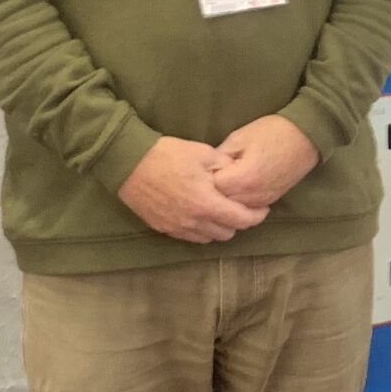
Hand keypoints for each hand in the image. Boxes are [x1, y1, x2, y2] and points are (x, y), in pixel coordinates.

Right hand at [118, 137, 266, 242]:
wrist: (128, 163)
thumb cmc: (167, 155)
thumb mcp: (203, 153)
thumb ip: (225, 167)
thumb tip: (238, 174)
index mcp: (207, 204)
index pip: (242, 220)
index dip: (256, 216)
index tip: (262, 208)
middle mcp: (194, 222)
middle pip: (227, 233)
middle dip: (238, 222)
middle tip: (240, 207)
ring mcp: (177, 228)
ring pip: (209, 238)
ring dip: (219, 227)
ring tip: (220, 211)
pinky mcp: (163, 229)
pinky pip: (190, 238)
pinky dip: (200, 230)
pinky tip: (200, 215)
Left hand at [212, 115, 320, 210]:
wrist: (306, 136)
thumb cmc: (272, 132)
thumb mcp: (239, 137)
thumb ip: (219, 156)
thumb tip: (206, 169)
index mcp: (243, 178)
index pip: (212, 188)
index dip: (205, 178)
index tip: (204, 169)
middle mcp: (253, 194)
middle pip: (222, 203)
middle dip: (214, 191)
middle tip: (210, 176)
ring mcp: (264, 199)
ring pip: (235, 209)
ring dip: (227, 198)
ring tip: (224, 181)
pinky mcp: (272, 199)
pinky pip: (249, 207)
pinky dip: (240, 200)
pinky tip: (238, 187)